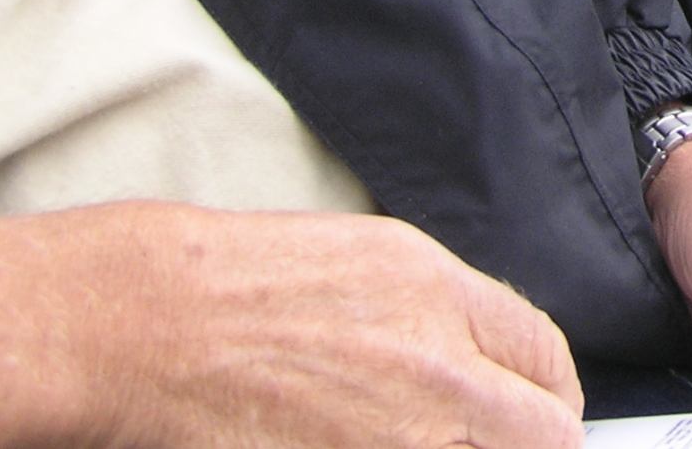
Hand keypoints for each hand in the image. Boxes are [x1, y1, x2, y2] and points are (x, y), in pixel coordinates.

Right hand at [0, 203, 582, 448]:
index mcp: (441, 293)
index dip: (549, 397)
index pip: (546, 359)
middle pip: (545, 432)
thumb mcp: (365, 260)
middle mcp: (437, 365)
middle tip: (503, 446)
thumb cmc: (229, 283)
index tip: (536, 414)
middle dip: (531, 442)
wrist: (142, 320)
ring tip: (437, 445)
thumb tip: (477, 358)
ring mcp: (398, 432)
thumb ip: (436, 312)